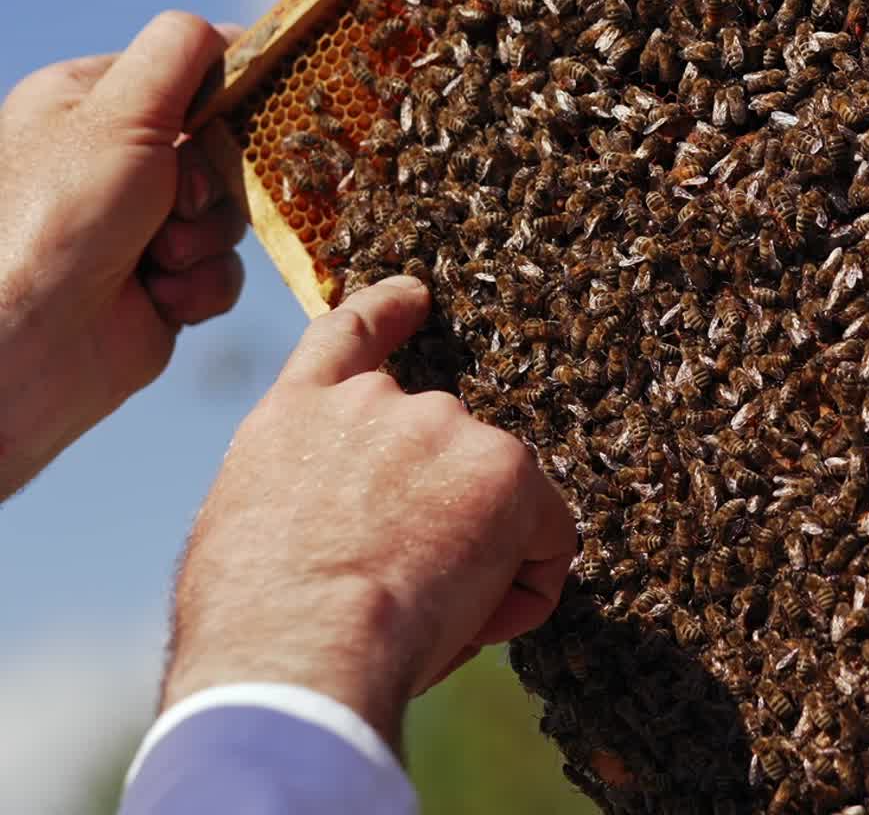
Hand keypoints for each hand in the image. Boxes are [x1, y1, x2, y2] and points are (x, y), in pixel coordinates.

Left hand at [0, 12, 246, 497]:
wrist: (22, 347)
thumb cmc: (57, 216)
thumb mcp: (120, 112)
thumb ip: (180, 55)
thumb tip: (234, 30)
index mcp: (92, 104)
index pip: (189, 72)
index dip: (229, 91)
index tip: (254, 108)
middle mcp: (116, 162)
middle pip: (223, 149)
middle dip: (215, 183)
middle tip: (181, 201)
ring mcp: (140, 227)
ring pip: (231, 215)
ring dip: (206, 240)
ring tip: (159, 258)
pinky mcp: (163, 285)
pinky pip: (223, 272)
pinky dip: (201, 286)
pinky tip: (161, 297)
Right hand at [160, 276, 577, 746]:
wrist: (292, 651)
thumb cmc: (252, 629)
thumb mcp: (243, 532)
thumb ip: (306, 493)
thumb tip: (345, 527)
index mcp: (298, 414)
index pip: (349, 333)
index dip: (388, 310)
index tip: (418, 296)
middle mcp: (374, 400)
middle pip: (438, 446)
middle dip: (437, 512)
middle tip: (400, 589)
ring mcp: (443, 424)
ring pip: (491, 494)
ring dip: (479, 550)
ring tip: (422, 613)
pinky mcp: (503, 466)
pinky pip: (547, 532)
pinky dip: (531, 579)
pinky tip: (482, 616)